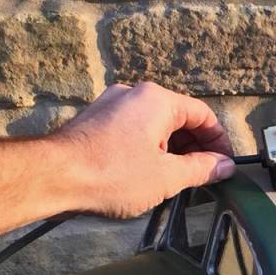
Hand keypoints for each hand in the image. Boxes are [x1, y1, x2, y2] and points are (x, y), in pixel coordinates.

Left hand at [52, 82, 235, 218]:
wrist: (51, 177)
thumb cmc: (111, 174)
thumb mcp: (168, 177)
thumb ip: (202, 169)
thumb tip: (224, 166)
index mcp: (158, 100)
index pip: (203, 115)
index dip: (219, 142)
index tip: (224, 165)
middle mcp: (135, 94)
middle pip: (179, 118)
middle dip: (195, 147)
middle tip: (203, 176)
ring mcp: (111, 105)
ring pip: (155, 125)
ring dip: (171, 150)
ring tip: (175, 179)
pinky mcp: (95, 120)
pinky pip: (133, 130)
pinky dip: (147, 148)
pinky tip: (146, 174)